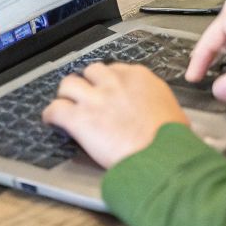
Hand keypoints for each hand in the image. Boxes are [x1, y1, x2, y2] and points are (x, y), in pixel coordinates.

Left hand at [41, 62, 189, 168]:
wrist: (160, 156)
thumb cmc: (171, 140)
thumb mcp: (174, 112)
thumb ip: (158, 104)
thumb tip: (160, 114)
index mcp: (138, 77)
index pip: (115, 69)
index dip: (109, 82)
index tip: (108, 92)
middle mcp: (114, 82)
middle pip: (91, 71)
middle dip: (88, 83)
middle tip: (87, 97)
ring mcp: (95, 98)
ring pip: (68, 84)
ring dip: (67, 95)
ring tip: (67, 105)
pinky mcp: (79, 118)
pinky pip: (55, 109)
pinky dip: (51, 115)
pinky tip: (52, 120)